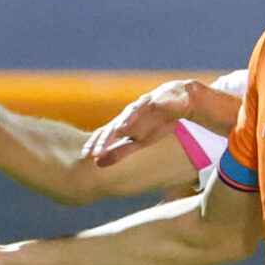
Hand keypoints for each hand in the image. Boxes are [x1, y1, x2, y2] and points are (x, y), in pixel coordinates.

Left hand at [81, 79, 203, 168]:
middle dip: (101, 140)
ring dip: (116, 128)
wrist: (180, 104)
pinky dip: (133, 116)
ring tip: (108, 139)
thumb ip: (120, 151)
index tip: (84, 157)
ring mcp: (138, 107)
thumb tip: (98, 163)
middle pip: (111, 127)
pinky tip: (127, 124)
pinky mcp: (151, 101)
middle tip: (93, 153)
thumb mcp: (140, 142)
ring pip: (123, 117)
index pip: (104, 135)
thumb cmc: (157, 122)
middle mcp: (126, 116)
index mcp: (122, 126)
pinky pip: (142, 108)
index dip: (94, 144)